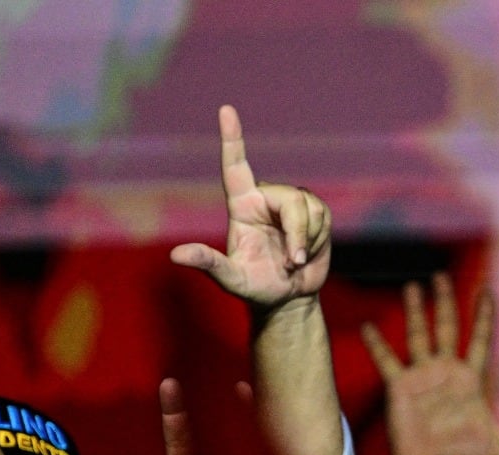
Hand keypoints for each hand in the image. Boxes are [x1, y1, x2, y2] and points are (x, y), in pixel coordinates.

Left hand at [169, 105, 329, 308]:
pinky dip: (318, 239)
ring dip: (307, 239)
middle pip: (289, 198)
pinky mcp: (314, 213)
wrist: (288, 300)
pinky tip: (308, 252)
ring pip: (308, 207)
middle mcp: (265, 199)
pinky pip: (323, 216)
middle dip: (297, 231)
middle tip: (293, 261)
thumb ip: (208, 263)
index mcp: (241, 207)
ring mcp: (291, 204)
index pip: (235, 166)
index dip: (232, 138)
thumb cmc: (255, 288)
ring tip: (295, 260)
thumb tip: (176, 256)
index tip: (226, 110)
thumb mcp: (230, 279)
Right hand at [362, 272, 498, 454]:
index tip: (486, 290)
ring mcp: (422, 377)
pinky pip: (387, 361)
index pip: (479, 340)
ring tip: (414, 287)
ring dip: (416, 311)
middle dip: (446, 302)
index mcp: (470, 379)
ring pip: (419, 335)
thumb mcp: (495, 442)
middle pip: (448, 328)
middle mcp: (446, 372)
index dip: (483, 316)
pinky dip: (377, 345)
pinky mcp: (400, 388)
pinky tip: (369, 328)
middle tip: (441, 276)